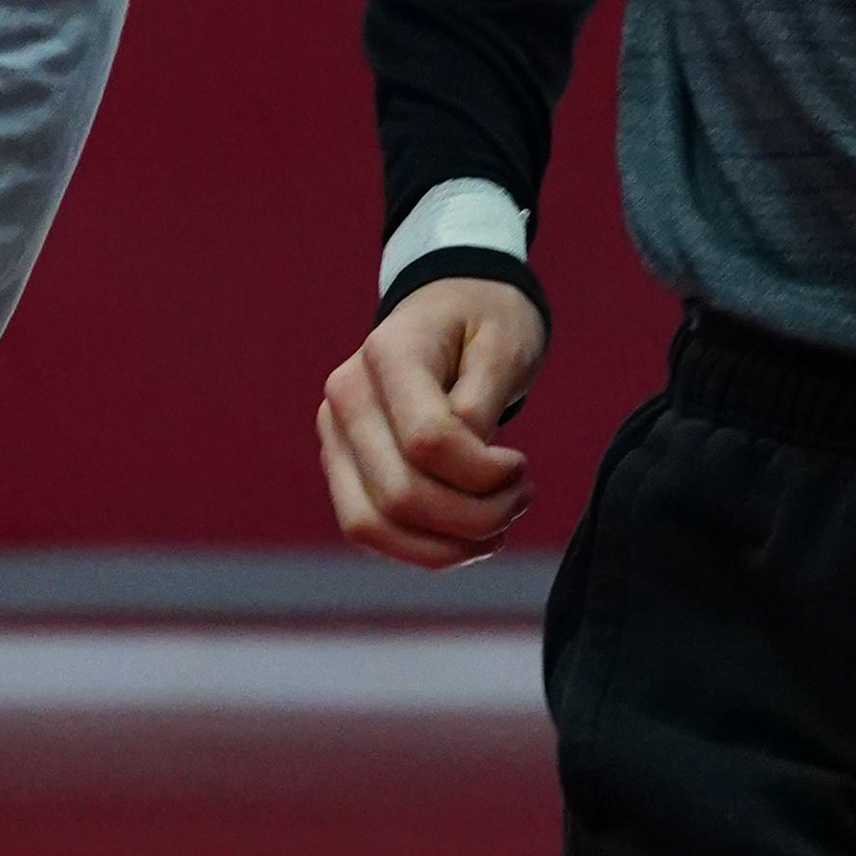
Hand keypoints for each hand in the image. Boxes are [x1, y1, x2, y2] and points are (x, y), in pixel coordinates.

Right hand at [316, 278, 546, 569]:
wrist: (449, 305)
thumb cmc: (485, 322)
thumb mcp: (504, 345)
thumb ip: (482, 406)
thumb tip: (468, 470)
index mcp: (387, 352)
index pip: (426, 440)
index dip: (484, 473)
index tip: (521, 465)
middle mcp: (346, 395)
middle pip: (399, 493)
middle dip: (474, 517)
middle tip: (521, 497)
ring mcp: (335, 434)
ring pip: (372, 524)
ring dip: (445, 546)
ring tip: (497, 526)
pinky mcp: (341, 467)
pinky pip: (367, 530)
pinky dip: (421, 549)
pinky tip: (467, 538)